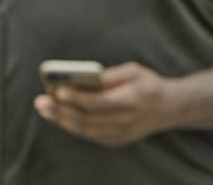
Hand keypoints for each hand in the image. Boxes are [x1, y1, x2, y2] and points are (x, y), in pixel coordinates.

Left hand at [34, 62, 177, 147]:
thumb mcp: (135, 71)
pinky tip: (60, 116)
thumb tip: (81, 80)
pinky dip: (74, 125)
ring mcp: (123, 134)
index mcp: (135, 100)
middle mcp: (129, 121)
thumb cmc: (148, 84)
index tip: (58, 90)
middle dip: (62, 111)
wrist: (170, 107)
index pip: (101, 102)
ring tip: (46, 108)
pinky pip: (90, 134)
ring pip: (86, 130)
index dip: (79, 98)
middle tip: (41, 101)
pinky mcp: (118, 141)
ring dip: (63, 120)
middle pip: (89, 119)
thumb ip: (110, 75)